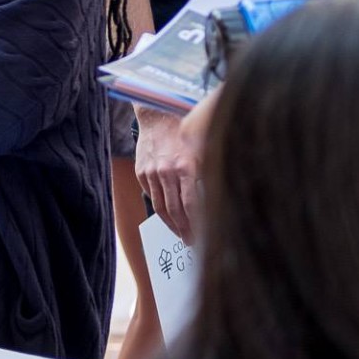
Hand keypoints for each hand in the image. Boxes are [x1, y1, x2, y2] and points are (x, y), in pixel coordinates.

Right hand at [135, 103, 205, 243]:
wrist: (158, 116)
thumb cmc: (186, 132)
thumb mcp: (203, 151)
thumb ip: (207, 175)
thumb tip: (217, 201)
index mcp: (185, 167)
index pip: (190, 205)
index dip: (196, 225)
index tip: (201, 238)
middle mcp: (166, 171)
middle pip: (174, 210)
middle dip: (183, 230)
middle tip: (190, 242)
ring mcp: (151, 172)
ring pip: (160, 206)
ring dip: (170, 223)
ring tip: (180, 233)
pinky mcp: (141, 171)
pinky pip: (151, 195)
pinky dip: (160, 207)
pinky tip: (169, 214)